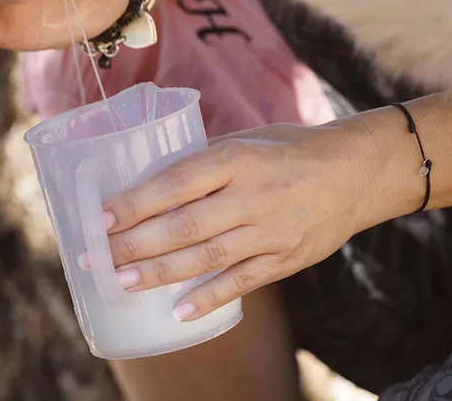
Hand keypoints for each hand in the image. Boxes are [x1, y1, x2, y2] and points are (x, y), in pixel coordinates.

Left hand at [95, 123, 381, 321]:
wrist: (357, 172)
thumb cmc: (288, 149)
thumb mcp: (245, 139)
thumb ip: (201, 161)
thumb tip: (146, 181)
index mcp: (238, 158)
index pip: (178, 181)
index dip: (138, 201)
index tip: (101, 215)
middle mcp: (254, 196)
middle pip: (186, 225)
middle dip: (135, 243)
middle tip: (94, 257)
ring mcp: (272, 231)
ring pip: (208, 257)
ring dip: (160, 273)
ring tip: (121, 283)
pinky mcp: (286, 259)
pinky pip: (243, 282)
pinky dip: (209, 298)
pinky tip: (177, 311)